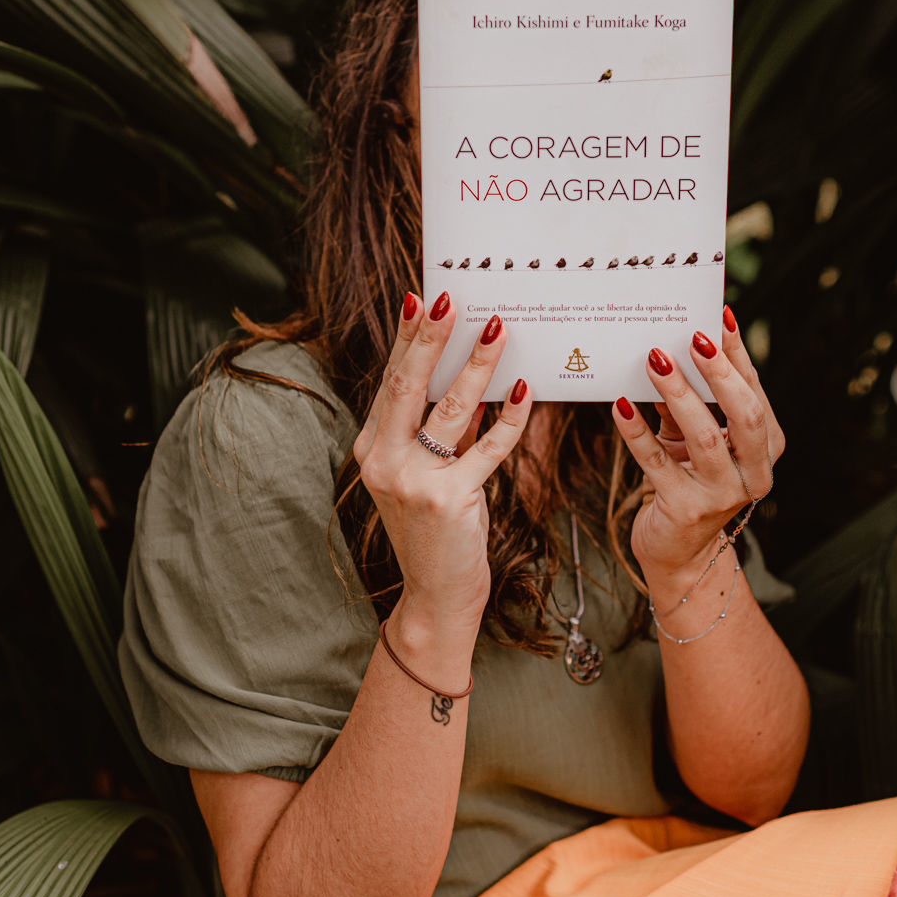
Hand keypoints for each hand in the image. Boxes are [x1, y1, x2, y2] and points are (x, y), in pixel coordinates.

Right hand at [353, 292, 531, 628]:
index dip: (408, 338)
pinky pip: (487, 448)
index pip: (392, 381)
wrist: (434, 597)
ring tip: (498, 328)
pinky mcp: (449, 500)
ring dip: (477, 365)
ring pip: (450, 409)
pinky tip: (525, 391)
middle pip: (409, 384)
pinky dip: (510, 419)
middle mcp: (383, 461)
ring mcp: (413, 482)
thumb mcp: (421, 477)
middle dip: (432, 337)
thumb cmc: (435, 533)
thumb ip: (432, 434)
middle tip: (452, 299)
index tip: (422, 299)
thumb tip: (464, 381)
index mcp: (370, 448)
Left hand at [611, 307, 784, 578]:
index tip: (719, 317)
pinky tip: (621, 405)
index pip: (754, 392)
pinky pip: (656, 462)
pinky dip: (637, 431)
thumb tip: (670, 346)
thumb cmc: (689, 479)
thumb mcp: (696, 439)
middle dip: (718, 373)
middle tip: (693, 337)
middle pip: (743, 415)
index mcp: (766, 447)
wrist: (678, 550)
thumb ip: (693, 401)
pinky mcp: (685, 509)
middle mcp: (754, 473)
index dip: (737, 354)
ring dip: (678, 394)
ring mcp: (721, 495)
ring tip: (654, 359)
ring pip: (704, 437)